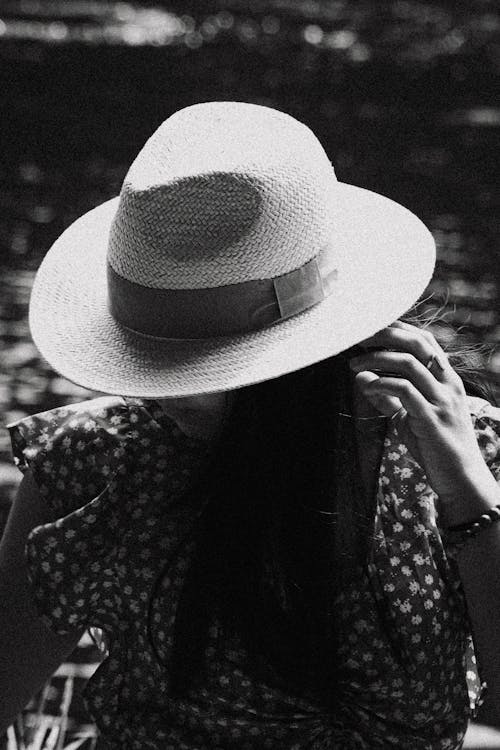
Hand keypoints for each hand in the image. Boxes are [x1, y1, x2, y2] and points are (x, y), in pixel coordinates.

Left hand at [349, 320, 497, 511]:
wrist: (461, 478)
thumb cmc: (434, 446)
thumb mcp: (408, 417)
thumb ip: (387, 397)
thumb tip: (361, 377)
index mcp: (446, 379)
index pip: (424, 340)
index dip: (396, 329)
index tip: (369, 328)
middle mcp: (447, 383)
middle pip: (416, 343)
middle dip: (384, 334)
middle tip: (357, 338)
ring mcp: (441, 399)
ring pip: (408, 362)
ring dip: (376, 359)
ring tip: (353, 365)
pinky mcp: (431, 418)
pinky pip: (404, 390)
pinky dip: (381, 383)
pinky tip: (366, 387)